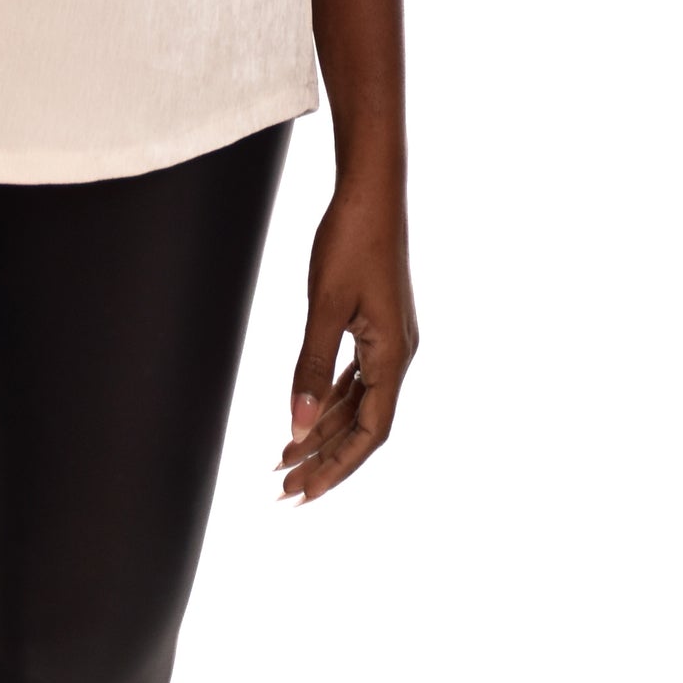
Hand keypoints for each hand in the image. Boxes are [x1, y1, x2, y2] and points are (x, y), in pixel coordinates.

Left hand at [275, 181, 417, 502]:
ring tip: (284, 457)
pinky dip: (330, 397)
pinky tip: (307, 410)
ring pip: (357, 401)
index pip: (369, 433)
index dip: (337, 467)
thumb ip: (311, 368)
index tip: (304, 494)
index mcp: (394, 356)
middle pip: (362, 424)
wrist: (371, 188)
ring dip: (323, 429)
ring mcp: (390, 338)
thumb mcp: (324, 306)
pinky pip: (356, 376)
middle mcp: (399, 354)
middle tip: (283, 487)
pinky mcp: (378, 323)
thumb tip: (296, 429)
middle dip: (324, 457)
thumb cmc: (350, 239)